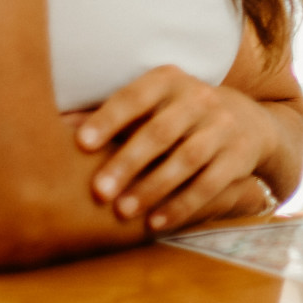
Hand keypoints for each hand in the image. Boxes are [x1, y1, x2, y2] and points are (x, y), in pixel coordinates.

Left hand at [74, 65, 283, 232]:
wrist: (247, 121)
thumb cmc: (176, 115)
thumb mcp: (149, 105)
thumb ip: (108, 115)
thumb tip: (56, 125)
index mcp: (169, 80)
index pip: (136, 97)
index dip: (109, 119)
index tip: (80, 144)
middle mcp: (199, 98)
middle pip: (160, 131)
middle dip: (128, 162)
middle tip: (98, 192)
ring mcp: (223, 127)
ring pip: (186, 159)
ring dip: (152, 187)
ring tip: (123, 211)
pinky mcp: (239, 156)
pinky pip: (210, 183)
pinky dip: (182, 205)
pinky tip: (156, 222)